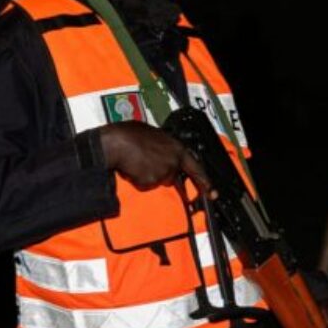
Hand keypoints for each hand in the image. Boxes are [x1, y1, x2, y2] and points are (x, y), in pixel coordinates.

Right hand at [96, 121, 213, 196]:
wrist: (115, 143)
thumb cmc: (129, 134)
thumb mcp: (153, 134)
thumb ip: (163, 145)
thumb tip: (160, 150)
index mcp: (177, 147)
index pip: (196, 168)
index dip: (205, 182)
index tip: (212, 193)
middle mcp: (173, 161)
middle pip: (171, 176)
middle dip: (160, 172)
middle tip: (146, 163)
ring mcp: (162, 172)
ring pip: (156, 180)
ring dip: (147, 174)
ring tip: (135, 161)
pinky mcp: (150, 182)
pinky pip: (144, 184)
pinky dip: (137, 178)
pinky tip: (131, 167)